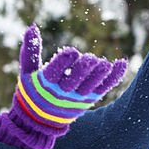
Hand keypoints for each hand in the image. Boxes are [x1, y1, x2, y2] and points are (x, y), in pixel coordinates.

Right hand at [0, 25, 127, 148]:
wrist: (39, 122)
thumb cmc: (32, 92)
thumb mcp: (27, 72)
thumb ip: (30, 50)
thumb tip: (32, 27)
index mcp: (45, 84)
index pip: (55, 72)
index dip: (64, 62)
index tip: (71, 51)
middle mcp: (62, 93)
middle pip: (74, 81)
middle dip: (83, 70)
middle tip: (90, 59)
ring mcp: (77, 98)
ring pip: (90, 86)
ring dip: (99, 75)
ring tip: (105, 64)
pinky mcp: (89, 100)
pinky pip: (104, 88)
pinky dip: (114, 77)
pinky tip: (122, 63)